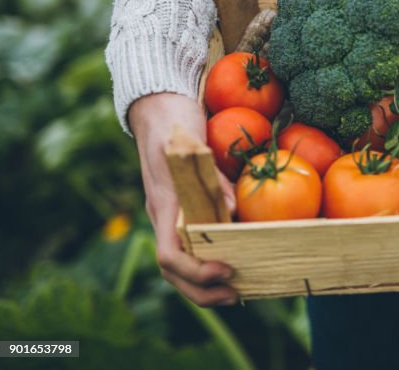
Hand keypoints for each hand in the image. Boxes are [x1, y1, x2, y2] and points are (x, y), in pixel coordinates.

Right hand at [129, 93, 237, 305]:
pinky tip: (238, 261)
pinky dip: (211, 260)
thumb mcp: (192, 143)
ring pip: (182, 264)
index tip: (225, 270)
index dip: (196, 272)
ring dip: (206, 284)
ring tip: (239, 290)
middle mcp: (165, 216)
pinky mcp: (185, 208)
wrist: (159, 103)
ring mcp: (172, 214)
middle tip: (237, 295)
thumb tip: (233, 211)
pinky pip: (194, 245)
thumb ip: (210, 176)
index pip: (169, 255)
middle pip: (175, 272)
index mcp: (164, 205)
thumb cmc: (174, 121)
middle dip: (203, 291)